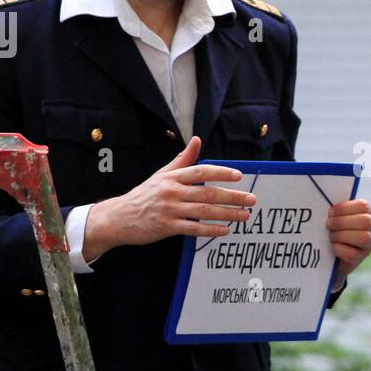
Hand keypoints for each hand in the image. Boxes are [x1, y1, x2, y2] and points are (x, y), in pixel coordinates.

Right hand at [82, 136, 255, 259]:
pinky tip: (226, 230)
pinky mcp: (167, 227)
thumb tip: (197, 140)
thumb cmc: (145, 195)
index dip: (221, 173)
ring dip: (227, 214)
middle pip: (207, 192)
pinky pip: (194, 229)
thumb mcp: (162, 174)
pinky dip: (211, 230)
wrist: (119, 217)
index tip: (239, 176)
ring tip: (245, 215)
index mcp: (172, 177)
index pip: (201, 171)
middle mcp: (172, 192)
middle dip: (232, 196)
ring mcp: (169, 210)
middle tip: (251, 199)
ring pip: (204, 211)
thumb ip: (182, 160)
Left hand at [326, 198, 370, 289]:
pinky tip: (333, 247)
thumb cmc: (333, 229)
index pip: (363, 206)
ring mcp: (368, 245)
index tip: (330, 212)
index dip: (345, 208)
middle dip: (342, 222)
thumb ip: (336, 210)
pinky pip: (353, 254)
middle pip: (365, 221)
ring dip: (342, 235)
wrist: (328, 255)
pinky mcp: (359, 259)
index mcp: (367, 213)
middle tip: (328, 224)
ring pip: (363, 238)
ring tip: (331, 236)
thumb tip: (323, 202)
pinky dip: (340, 249)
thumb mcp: (336, 216)